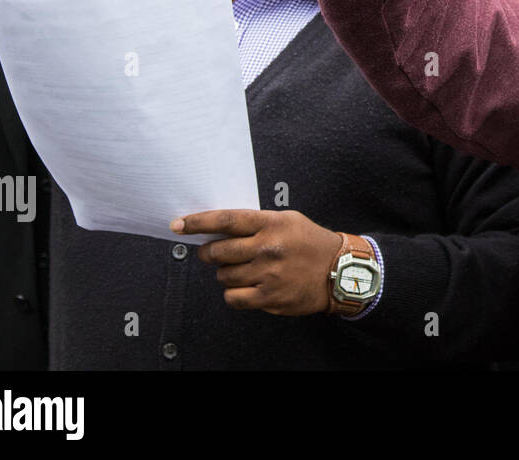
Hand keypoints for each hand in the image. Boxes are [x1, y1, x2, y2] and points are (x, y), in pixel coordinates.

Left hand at [171, 209, 343, 315]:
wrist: (339, 270)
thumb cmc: (311, 243)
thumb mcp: (288, 220)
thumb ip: (257, 223)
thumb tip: (221, 228)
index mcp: (272, 224)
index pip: (226, 220)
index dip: (198, 222)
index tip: (179, 224)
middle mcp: (268, 248)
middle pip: (218, 251)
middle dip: (209, 253)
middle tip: (213, 253)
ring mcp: (268, 274)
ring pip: (224, 276)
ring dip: (226, 273)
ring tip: (243, 269)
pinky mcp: (269, 297)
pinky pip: (233, 298)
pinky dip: (234, 293)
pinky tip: (246, 286)